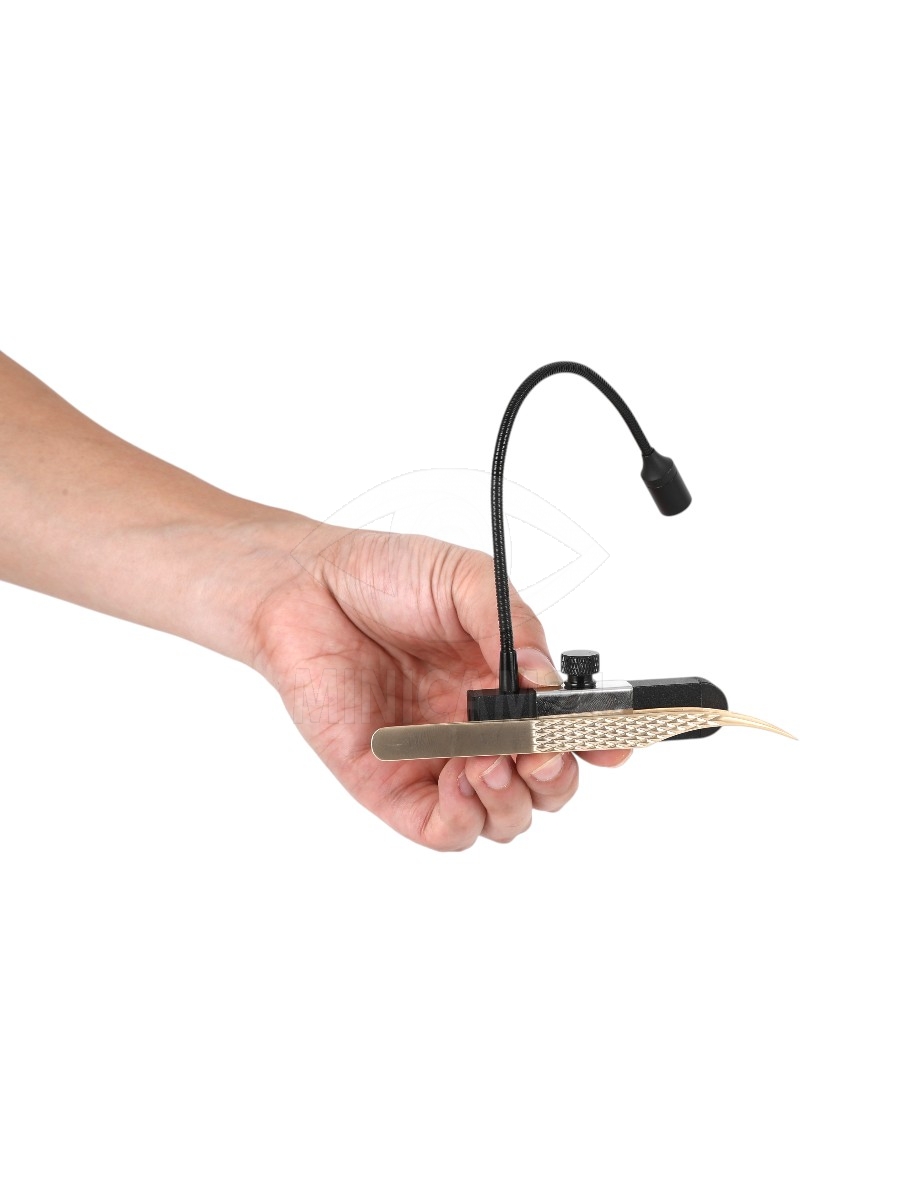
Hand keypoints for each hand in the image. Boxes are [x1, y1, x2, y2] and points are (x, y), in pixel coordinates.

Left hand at [249, 522, 630, 849]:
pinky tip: (463, 780)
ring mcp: (436, 760)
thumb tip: (546, 682)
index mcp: (506, 682)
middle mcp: (478, 727)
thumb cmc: (382, 576)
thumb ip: (512, 627)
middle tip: (543, 753)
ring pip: (502, 818)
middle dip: (557, 779)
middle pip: (544, 787)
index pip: (566, 730)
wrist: (304, 585)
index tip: (613, 745)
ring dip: (514, 800)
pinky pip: (444, 829)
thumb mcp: (464, 580)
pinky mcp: (391, 785)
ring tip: (493, 760)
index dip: (599, 745)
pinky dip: (467, 819)